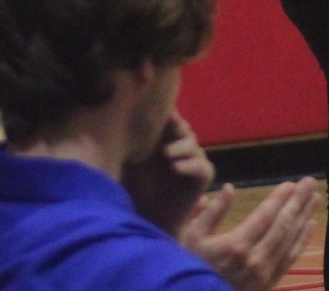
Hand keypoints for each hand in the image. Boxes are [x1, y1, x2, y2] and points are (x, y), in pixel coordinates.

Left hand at [120, 115, 213, 235]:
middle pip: (183, 128)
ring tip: (166, 154)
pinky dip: (190, 165)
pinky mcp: (203, 176)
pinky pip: (201, 166)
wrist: (149, 217)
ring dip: (181, 147)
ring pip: (192, 144)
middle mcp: (181, 146)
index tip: (156, 111)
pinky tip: (176, 167)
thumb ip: (132, 140)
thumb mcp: (130, 161)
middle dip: (175, 127)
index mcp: (165, 138)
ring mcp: (194, 160)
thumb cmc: (136, 188)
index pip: (170, 119)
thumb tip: (125, 117)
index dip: (165, 113)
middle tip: (166, 127)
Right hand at [178, 176, 320, 290]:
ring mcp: (264, 273)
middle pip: (282, 225)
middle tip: (310, 183)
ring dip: (304, 217)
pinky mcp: (268, 283)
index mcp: (237, 244)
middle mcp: (255, 258)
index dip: (280, 198)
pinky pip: (290, 259)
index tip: (291, 183)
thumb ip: (211, 213)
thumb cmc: (190, 266)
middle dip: (298, 202)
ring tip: (315, 199)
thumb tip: (229, 188)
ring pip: (290, 241)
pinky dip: (302, 240)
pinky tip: (310, 226)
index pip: (265, 216)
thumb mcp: (191, 237)